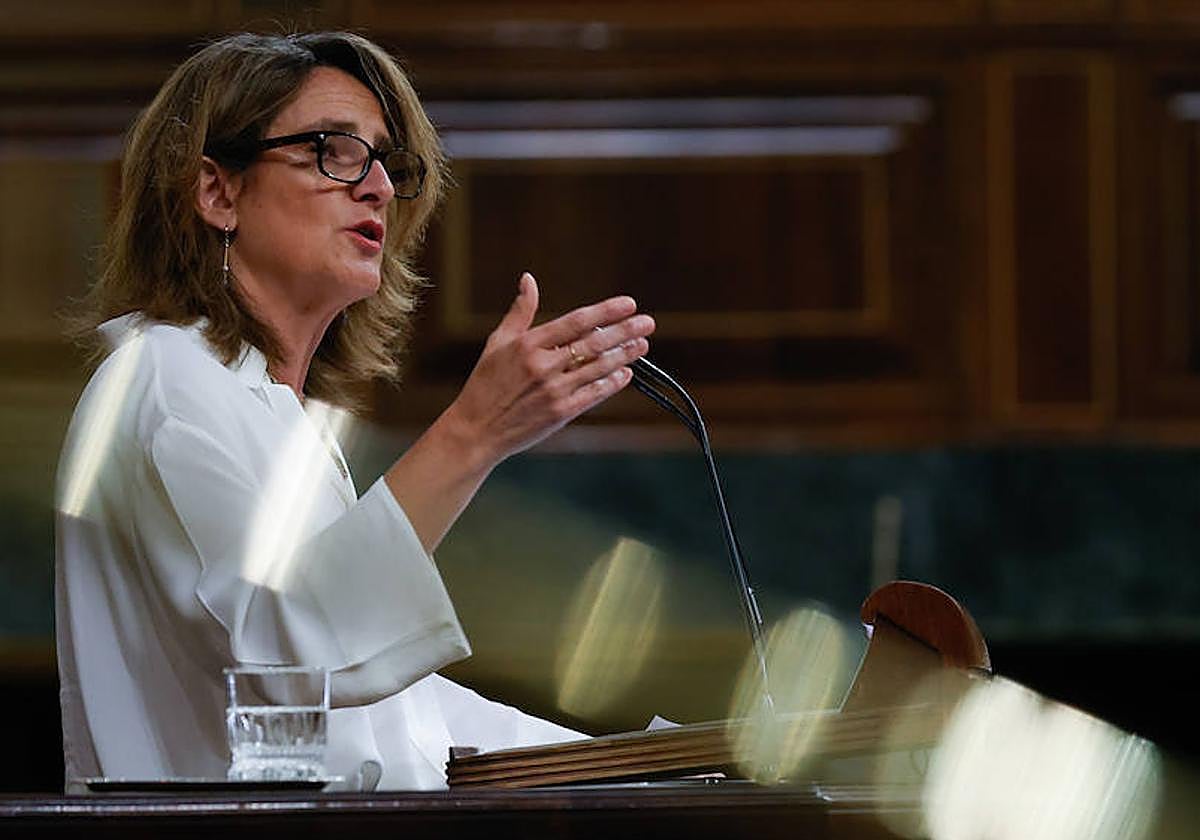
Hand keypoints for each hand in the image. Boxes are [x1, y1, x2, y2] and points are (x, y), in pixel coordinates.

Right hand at [443, 272, 655, 466]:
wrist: (476, 430)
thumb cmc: (485, 384)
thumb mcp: (497, 343)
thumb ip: (520, 312)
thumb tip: (528, 279)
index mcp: (528, 345)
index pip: (576, 321)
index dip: (606, 312)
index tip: (628, 304)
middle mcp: (543, 366)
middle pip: (594, 344)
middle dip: (625, 332)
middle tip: (648, 322)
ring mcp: (553, 391)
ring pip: (598, 368)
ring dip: (624, 356)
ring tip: (643, 344)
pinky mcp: (560, 413)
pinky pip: (593, 394)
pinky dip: (611, 383)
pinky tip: (626, 373)